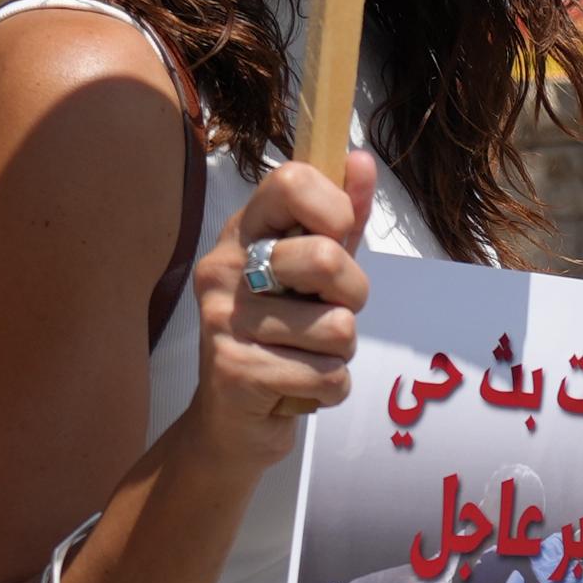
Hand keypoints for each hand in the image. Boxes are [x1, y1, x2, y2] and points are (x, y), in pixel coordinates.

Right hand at [191, 151, 372, 454]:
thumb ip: (341, 220)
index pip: (291, 181)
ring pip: (338, 329)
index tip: (338, 239)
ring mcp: (222, 320)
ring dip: (341, 352)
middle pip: (327, 259)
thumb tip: (361, 160)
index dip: (336, 210)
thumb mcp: (314, 272)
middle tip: (329, 313)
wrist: (231, 421)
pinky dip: (331, 389)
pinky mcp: (235, 372)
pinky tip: (297, 386)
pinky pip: (330, 376)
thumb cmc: (283, 333)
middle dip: (353, 296)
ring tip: (306, 355)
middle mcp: (223, 268)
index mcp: (243, 232)